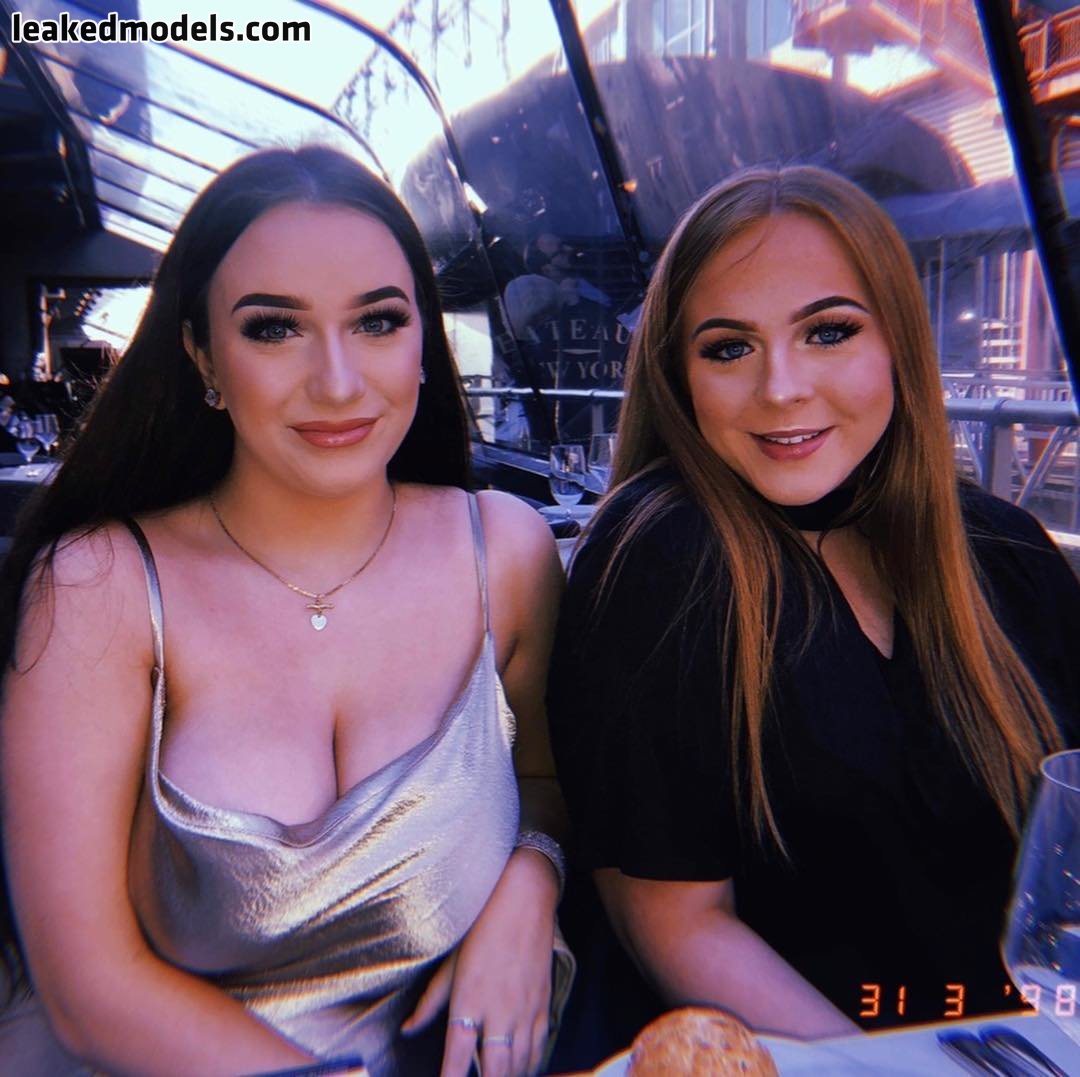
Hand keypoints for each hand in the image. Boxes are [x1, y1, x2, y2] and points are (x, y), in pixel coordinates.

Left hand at [401, 848, 559, 1075]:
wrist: (524, 900)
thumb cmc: (482, 927)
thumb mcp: (450, 963)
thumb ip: (430, 1002)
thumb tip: (408, 1029)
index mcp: (470, 999)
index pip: (458, 1056)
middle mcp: (499, 1010)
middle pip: (497, 1069)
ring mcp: (525, 1010)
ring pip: (520, 1063)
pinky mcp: (543, 1004)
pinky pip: (540, 1047)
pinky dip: (530, 1065)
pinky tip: (522, 1070)